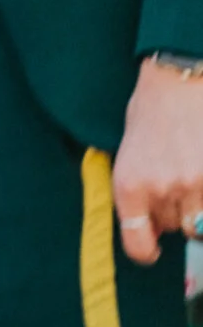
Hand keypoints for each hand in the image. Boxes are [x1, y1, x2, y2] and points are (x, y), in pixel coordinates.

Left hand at [114, 60, 202, 264]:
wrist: (179, 77)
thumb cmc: (151, 110)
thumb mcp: (129, 151)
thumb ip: (138, 192)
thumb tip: (152, 228)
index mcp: (130, 185)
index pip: (138, 245)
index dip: (148, 249)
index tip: (154, 247)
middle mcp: (163, 188)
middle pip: (176, 230)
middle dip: (176, 214)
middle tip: (176, 184)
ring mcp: (196, 183)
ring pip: (201, 223)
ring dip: (198, 207)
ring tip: (192, 174)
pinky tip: (201, 167)